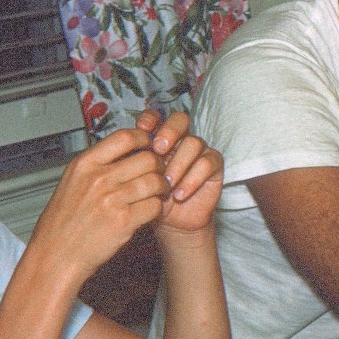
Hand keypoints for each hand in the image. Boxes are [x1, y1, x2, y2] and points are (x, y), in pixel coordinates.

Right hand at [28, 118, 170, 280]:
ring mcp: (112, 199)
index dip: (144, 139)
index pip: (125, 137)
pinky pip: (155, 206)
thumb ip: (97, 165)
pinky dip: (157, 209)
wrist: (55, 257)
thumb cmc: (62, 224)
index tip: (149, 145)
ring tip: (158, 193)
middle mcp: (99, 178)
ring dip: (162, 188)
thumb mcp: (72, 183)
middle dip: (159, 165)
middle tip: (159, 173)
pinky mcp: (124, 221)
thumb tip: (126, 150)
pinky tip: (149, 211)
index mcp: (84, 165)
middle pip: (147, 158)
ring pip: (155, 181)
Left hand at [144, 110, 223, 234]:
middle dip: (169, 131)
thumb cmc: (150, 198)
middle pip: (180, 120)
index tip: (141, 130)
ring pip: (193, 143)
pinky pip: (206, 163)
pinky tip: (179, 195)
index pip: (156, 116)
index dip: (150, 118)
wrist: (170, 222)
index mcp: (158, 137)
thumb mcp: (136, 179)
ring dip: (178, 164)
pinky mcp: (213, 164)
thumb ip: (133, 161)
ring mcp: (199, 150)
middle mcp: (180, 139)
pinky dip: (192, 180)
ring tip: (166, 185)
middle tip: (158, 150)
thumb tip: (125, 147)